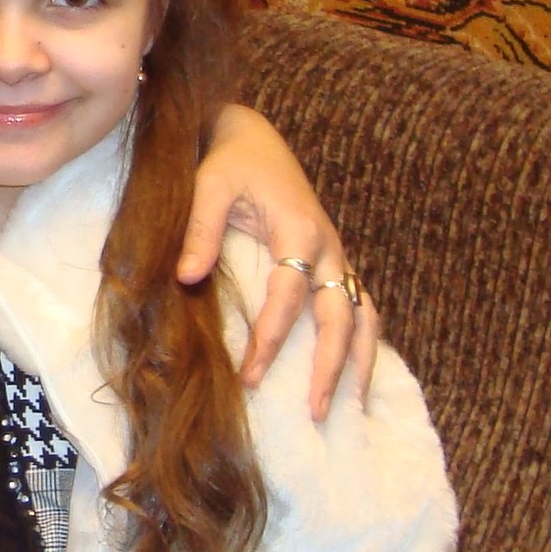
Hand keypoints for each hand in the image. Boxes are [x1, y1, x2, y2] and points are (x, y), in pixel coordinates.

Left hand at [178, 104, 377, 418]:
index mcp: (299, 229)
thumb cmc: (229, 163)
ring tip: (351, 410)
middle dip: (330, 367)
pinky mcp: (335, 264)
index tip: (252, 377)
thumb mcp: (208, 186)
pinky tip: (355, 379)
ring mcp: (338, 257)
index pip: (289, 295)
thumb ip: (200, 230)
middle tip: (314, 412)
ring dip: (359, 362)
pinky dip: (360, 345)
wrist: (255, 139)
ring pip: (363, 317)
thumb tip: (187, 278)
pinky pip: (359, 310)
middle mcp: (329, 248)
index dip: (271, 338)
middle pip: (340, 316)